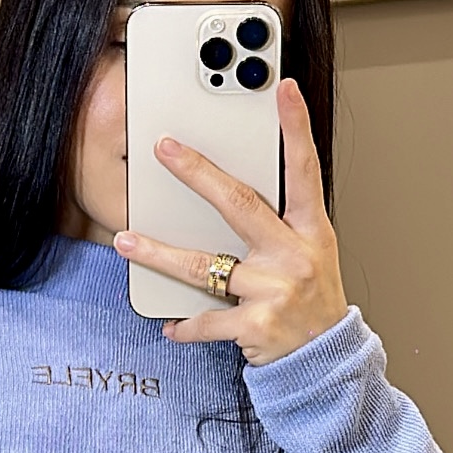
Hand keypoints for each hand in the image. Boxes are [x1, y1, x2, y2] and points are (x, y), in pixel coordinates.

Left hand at [113, 77, 347, 365]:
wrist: (327, 363)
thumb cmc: (312, 304)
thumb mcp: (311, 255)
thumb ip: (279, 226)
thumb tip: (227, 193)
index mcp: (311, 231)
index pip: (304, 170)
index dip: (297, 128)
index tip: (284, 89)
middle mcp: (294, 256)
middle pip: (240, 204)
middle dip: (197, 174)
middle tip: (164, 149)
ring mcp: (275, 291)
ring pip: (204, 266)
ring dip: (158, 253)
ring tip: (126, 241)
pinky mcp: (256, 326)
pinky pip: (207, 320)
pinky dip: (185, 324)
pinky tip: (169, 325)